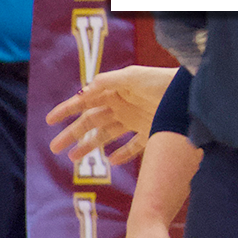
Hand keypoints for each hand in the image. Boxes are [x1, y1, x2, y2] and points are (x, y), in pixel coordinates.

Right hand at [47, 65, 177, 165]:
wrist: (188, 94)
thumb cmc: (161, 81)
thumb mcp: (132, 77)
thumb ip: (107, 82)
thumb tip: (83, 90)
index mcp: (115, 91)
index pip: (86, 102)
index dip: (67, 110)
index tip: (49, 120)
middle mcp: (123, 106)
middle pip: (92, 122)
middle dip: (72, 134)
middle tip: (55, 147)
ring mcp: (136, 120)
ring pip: (106, 135)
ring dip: (90, 145)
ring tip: (73, 158)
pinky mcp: (151, 133)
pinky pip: (133, 147)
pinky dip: (122, 154)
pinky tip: (111, 161)